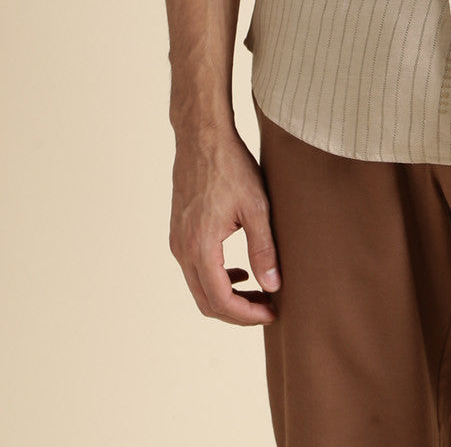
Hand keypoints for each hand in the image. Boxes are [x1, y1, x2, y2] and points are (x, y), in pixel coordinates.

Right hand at [169, 126, 281, 324]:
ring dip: (227, 297)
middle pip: (207, 303)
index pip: (221, 301)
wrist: (202, 137)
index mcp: (201, 248)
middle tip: (267, 307)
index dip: (247, 314)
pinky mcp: (178, 233)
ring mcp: (177, 242)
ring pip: (199, 288)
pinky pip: (194, 270)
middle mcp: (182, 250)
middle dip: (238, 312)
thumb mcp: (256, 207)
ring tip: (258, 292)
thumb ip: (263, 248)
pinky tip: (239, 271)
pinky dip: (216, 280)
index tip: (272, 311)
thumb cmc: (231, 166)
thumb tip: (273, 285)